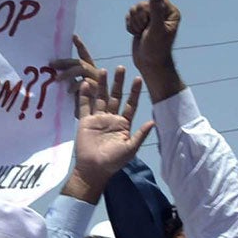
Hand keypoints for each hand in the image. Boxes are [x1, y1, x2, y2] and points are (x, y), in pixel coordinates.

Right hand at [71, 69, 151, 194]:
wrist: (94, 170)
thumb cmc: (113, 162)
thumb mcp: (130, 148)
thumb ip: (141, 134)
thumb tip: (153, 122)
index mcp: (123, 124)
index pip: (130, 104)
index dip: (134, 92)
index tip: (138, 79)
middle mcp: (111, 119)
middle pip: (115, 97)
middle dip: (118, 83)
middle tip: (121, 68)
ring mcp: (98, 120)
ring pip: (100, 98)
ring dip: (102, 85)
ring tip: (104, 70)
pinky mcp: (85, 122)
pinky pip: (84, 106)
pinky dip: (85, 95)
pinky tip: (85, 84)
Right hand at [125, 0, 183, 102]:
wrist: (149, 64)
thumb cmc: (156, 49)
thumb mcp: (156, 28)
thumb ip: (156, 9)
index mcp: (170, 12)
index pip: (154, 0)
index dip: (148, 12)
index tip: (150, 25)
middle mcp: (161, 13)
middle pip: (142, 4)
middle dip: (139, 19)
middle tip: (145, 31)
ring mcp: (150, 17)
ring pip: (134, 10)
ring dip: (134, 24)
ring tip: (141, 33)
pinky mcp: (141, 22)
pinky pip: (129, 17)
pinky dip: (130, 27)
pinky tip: (136, 34)